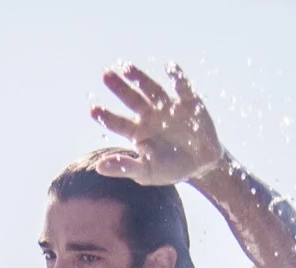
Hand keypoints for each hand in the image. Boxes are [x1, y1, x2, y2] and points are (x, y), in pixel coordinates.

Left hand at [89, 64, 224, 187]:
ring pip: (152, 90)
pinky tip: (169, 67)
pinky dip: (177, 77)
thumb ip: (124, 167)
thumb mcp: (146, 173)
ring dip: (140, 78)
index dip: (106, 117)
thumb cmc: (170, 169)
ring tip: (127, 67)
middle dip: (119, 88)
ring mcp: (168, 107)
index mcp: (137, 132)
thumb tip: (98, 167)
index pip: (118, 123)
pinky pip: (182, 87)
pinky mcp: (188, 102)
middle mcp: (149, 115)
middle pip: (132, 99)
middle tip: (105, 74)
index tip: (93, 110)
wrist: (201, 166)